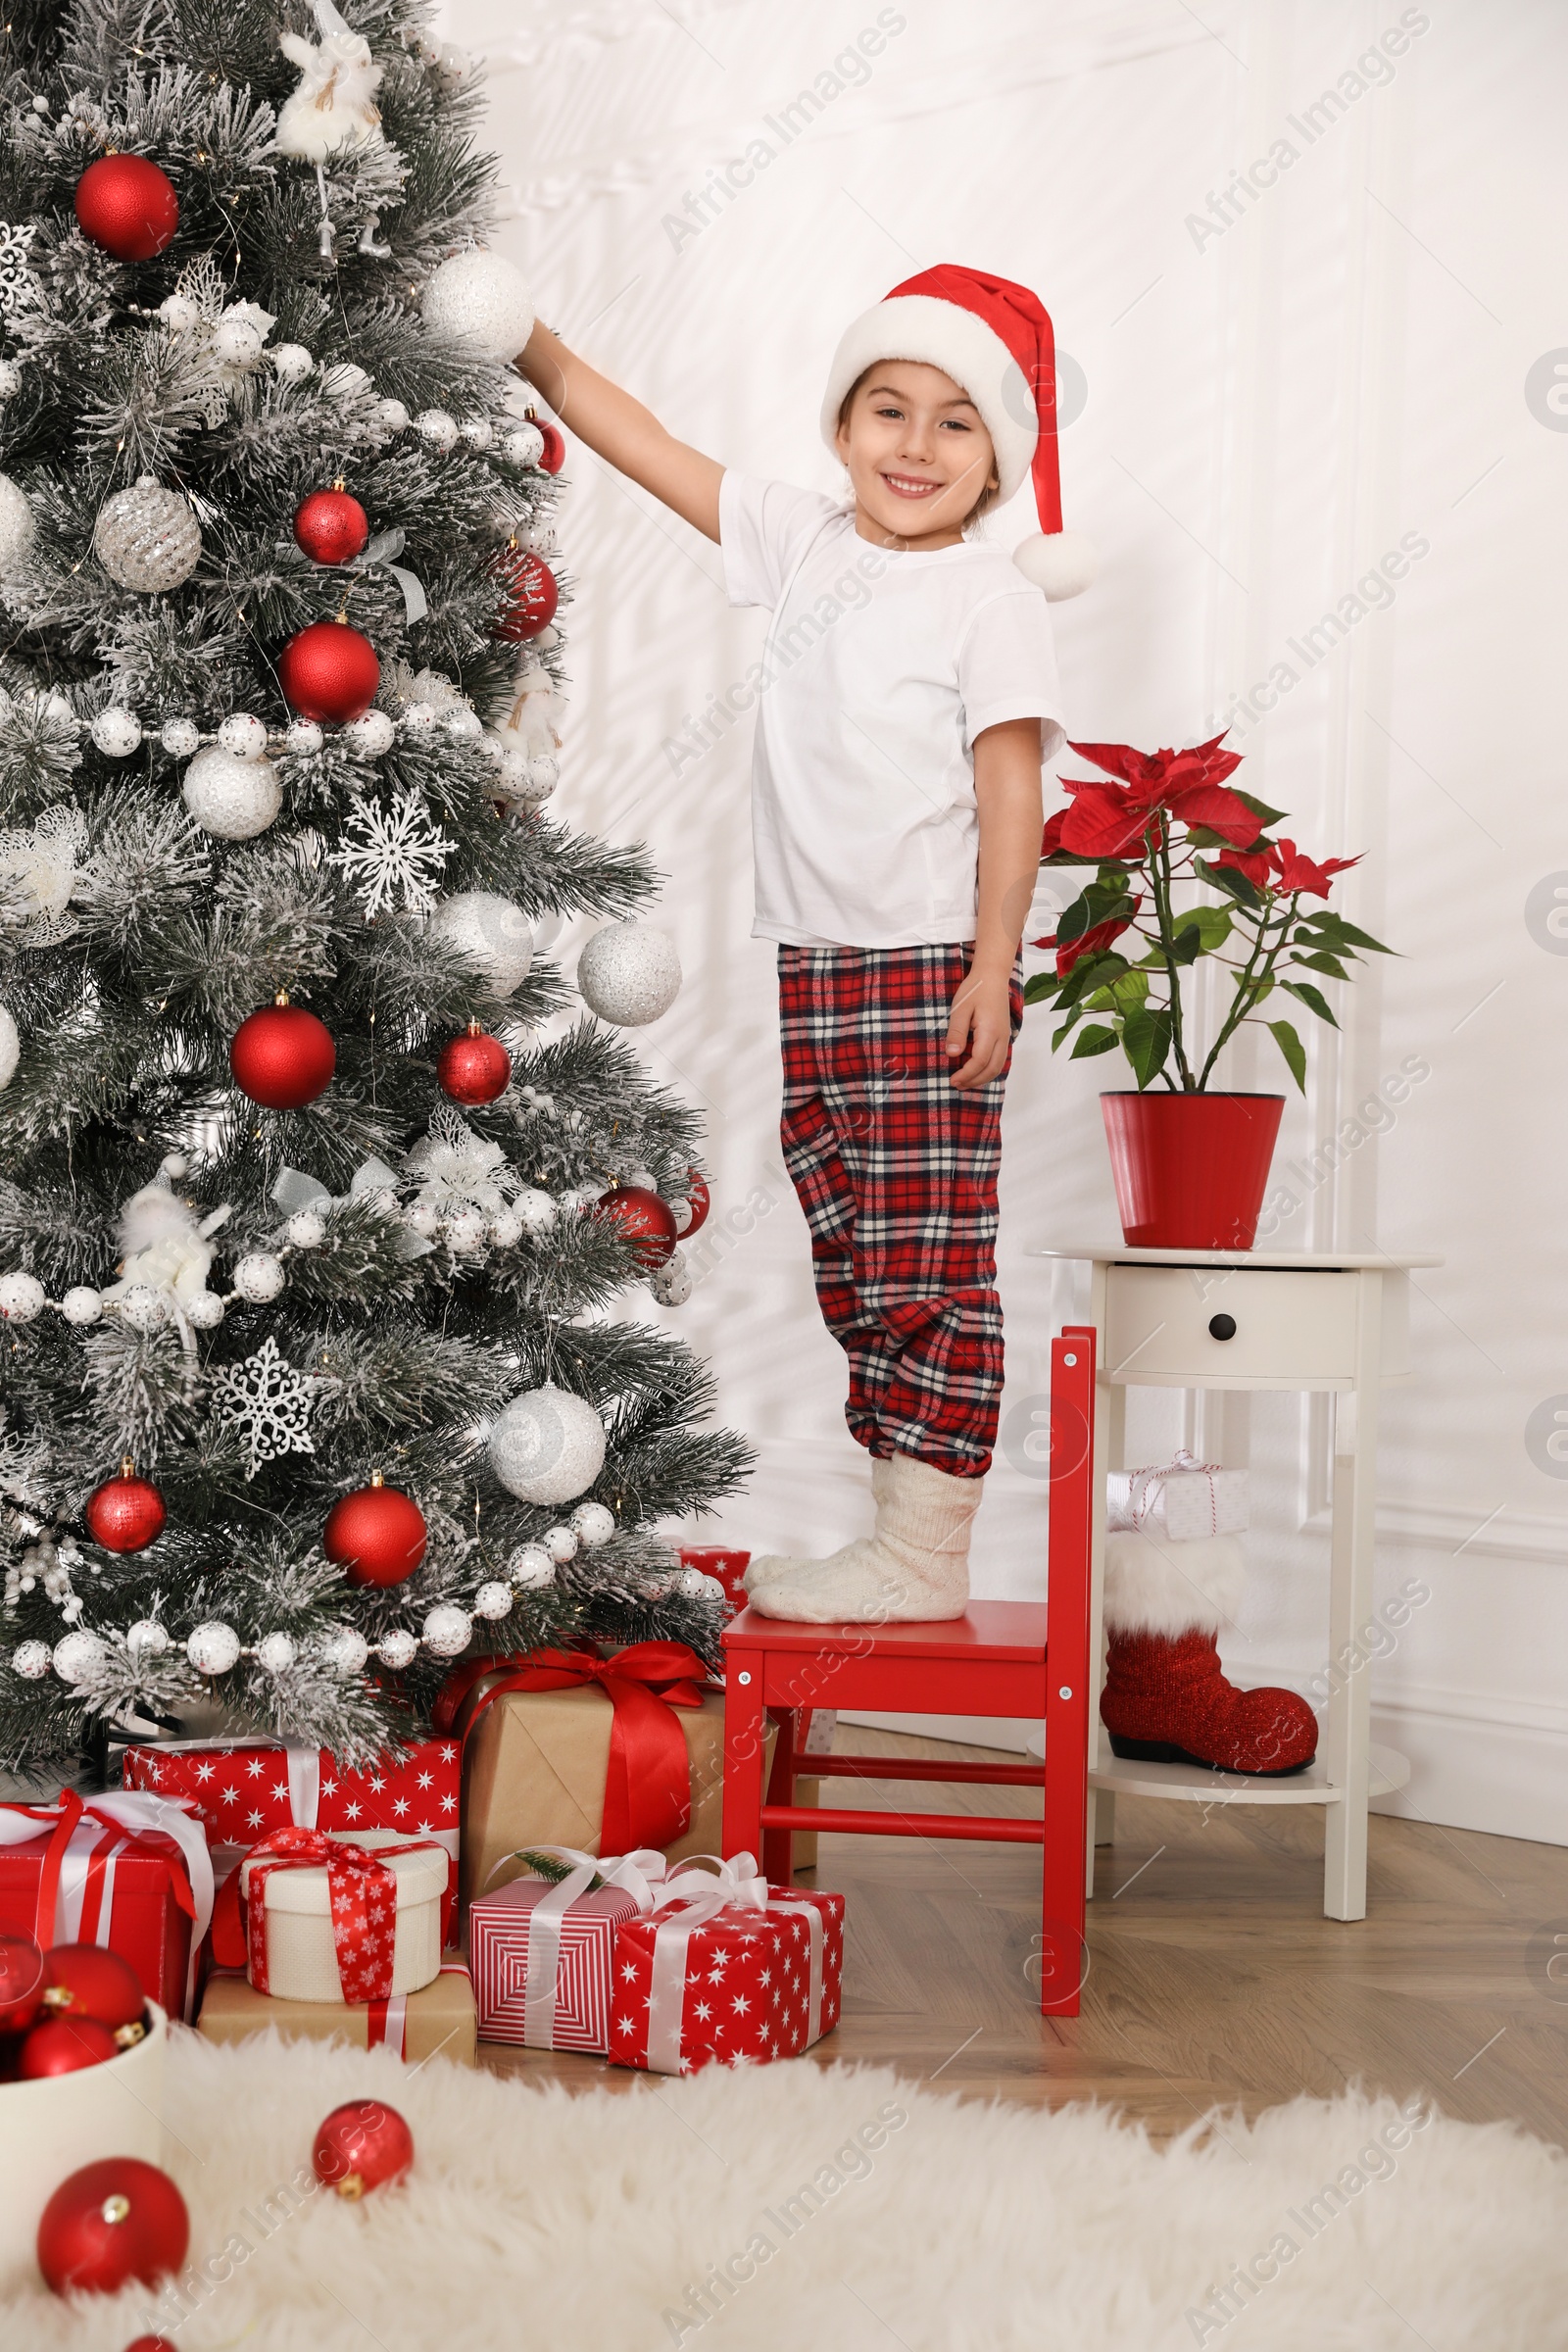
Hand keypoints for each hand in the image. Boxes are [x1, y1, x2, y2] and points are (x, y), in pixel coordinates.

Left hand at [946, 963, 1013, 1088]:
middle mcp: (1002, 1036)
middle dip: (975, 1080)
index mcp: (990, 1030)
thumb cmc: (975, 990)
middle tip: (957, 1084)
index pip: (980, 1060)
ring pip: (998, 1066)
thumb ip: (956, 1032)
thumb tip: (952, 1054)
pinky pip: (999, 1059)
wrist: (992, 977)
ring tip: (965, 1082)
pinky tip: (976, 1071)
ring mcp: (1005, 1037)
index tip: (953, 1079)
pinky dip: (988, 1070)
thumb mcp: (960, 1009)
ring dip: (983, 1078)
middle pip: (992, 1068)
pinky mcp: (1004, 1036)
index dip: (967, 1074)